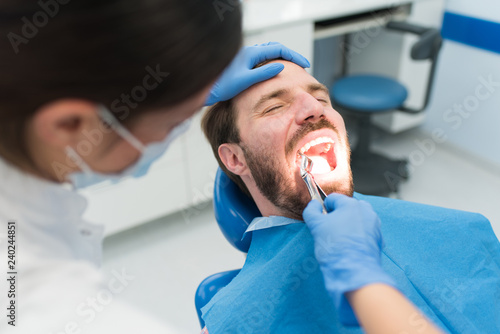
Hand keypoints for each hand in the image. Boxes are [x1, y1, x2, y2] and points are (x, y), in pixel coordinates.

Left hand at [205, 42, 309, 105]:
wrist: (208, 89)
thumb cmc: (224, 86)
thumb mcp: (246, 80)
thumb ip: (263, 73)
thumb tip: (281, 65)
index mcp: (252, 53)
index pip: (279, 49)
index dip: (294, 56)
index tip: (305, 65)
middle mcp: (250, 52)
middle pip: (276, 48)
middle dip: (291, 55)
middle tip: (303, 64)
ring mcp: (247, 57)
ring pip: (270, 52)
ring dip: (283, 57)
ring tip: (294, 66)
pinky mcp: (245, 63)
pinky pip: (264, 58)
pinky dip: (275, 61)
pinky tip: (278, 70)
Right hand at [302, 194, 395, 324]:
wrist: (354, 271)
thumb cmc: (335, 246)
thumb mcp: (316, 226)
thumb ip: (311, 211)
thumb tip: (314, 205)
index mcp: (351, 204)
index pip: (333, 199)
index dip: (324, 209)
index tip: (321, 221)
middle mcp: (366, 211)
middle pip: (346, 208)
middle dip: (338, 216)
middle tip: (330, 231)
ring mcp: (374, 224)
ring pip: (356, 220)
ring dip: (348, 226)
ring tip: (341, 241)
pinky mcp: (378, 238)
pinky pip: (364, 232)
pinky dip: (357, 236)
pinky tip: (350, 247)